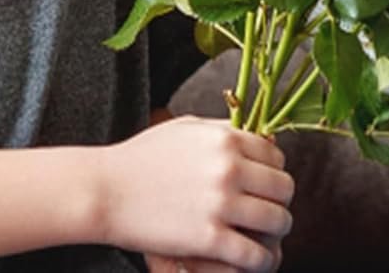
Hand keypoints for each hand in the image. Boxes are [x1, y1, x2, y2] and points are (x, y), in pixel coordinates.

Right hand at [99, 116, 291, 270]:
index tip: (266, 184)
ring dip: (277, 231)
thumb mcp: (186, 128)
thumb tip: (253, 138)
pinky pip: (255, 254)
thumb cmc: (141, 158)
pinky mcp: (208, 238)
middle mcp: (230, 167)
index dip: (275, 171)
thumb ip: (223, 131)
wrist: (105, 191)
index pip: (276, 155)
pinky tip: (258, 261)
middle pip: (283, 187)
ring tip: (268, 238)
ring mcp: (220, 203)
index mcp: (226, 138)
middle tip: (270, 211)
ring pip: (277, 219)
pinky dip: (262, 260)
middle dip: (280, 201)